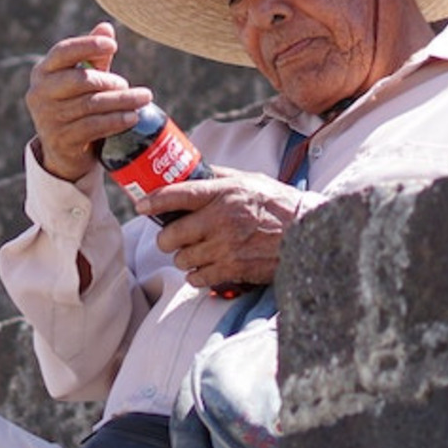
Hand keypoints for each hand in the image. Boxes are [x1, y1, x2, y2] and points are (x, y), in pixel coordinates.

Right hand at [26, 21, 151, 181]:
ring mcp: (48, 118)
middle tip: (126, 84)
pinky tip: (132, 117)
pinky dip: (116, 121)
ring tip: (142, 99)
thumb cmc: (75, 105)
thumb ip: (93, 56)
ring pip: (91, 105)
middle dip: (109, 81)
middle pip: (80, 81)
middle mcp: (40, 93)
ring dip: (121, 101)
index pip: (63, 52)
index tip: (113, 45)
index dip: (87, 45)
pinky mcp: (60, 139)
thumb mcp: (82, 79)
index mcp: (43, 72)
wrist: (63, 151)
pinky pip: (93, 126)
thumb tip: (106, 27)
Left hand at [139, 168, 306, 289]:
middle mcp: (221, 219)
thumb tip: (193, 169)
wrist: (307, 232)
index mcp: (223, 193)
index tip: (140, 205)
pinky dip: (197, 275)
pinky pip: (198, 278)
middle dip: (166, 239)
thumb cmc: (277, 203)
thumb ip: (219, 176)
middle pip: (172, 235)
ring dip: (183, 258)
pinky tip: (205, 268)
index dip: (154, 200)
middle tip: (171, 238)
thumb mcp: (249, 180)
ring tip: (194, 252)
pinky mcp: (233, 269)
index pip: (179, 194)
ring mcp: (226, 247)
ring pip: (182, 259)